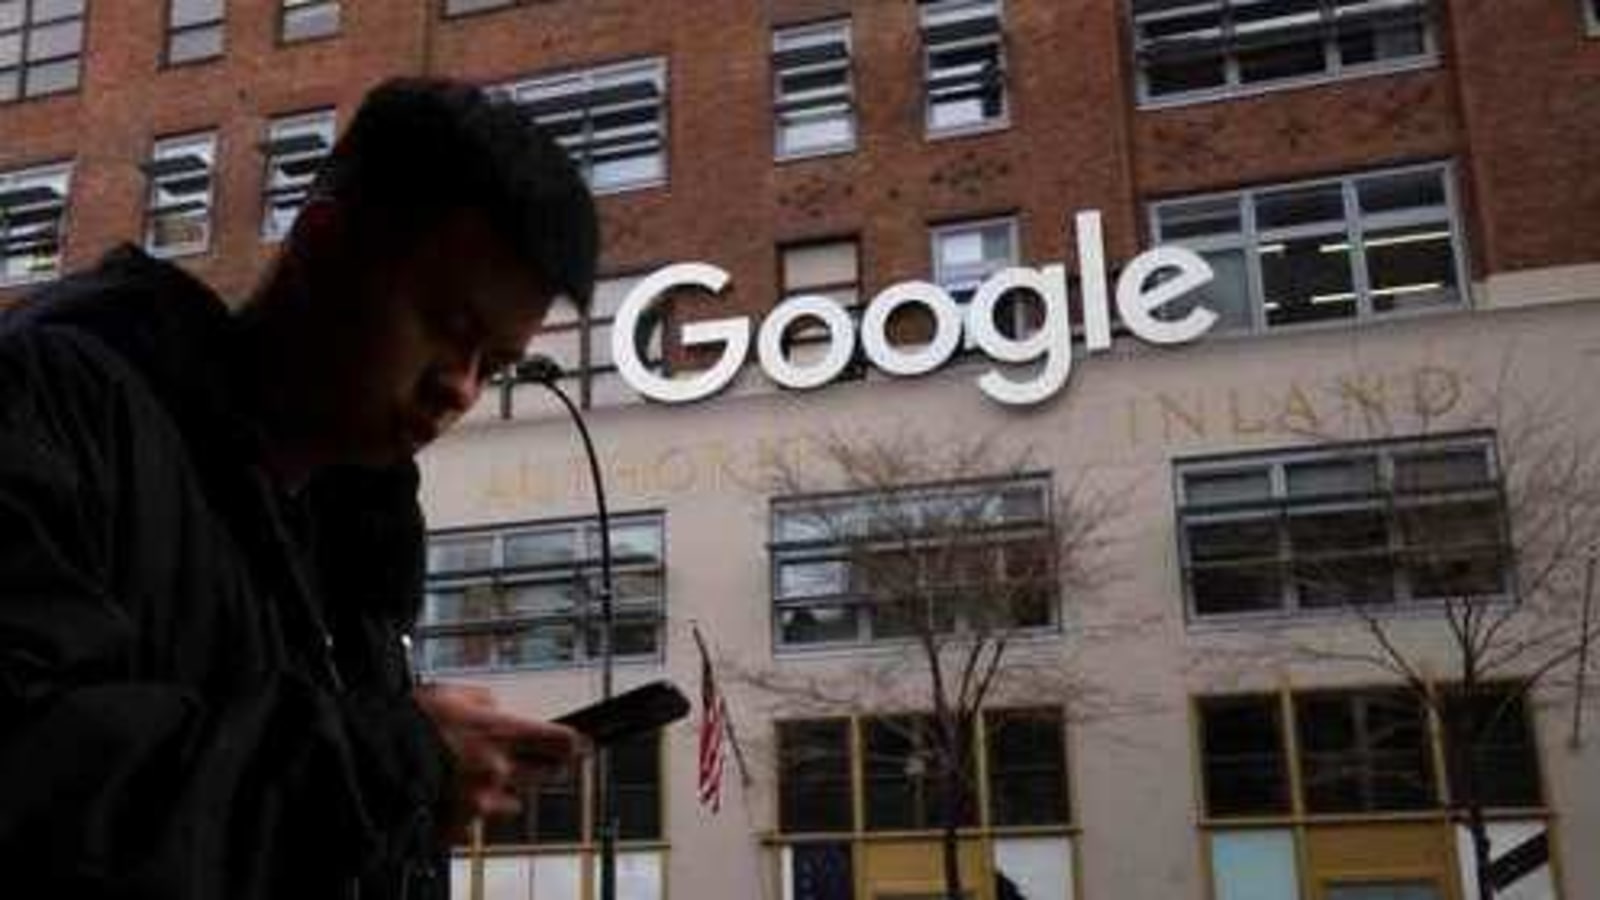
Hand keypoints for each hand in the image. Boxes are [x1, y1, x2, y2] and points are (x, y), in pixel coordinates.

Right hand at [414, 683, 583, 841]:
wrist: (368, 762)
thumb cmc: (406, 725)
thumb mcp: (450, 693)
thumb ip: (483, 700)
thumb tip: (496, 705)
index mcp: (500, 733)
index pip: (559, 742)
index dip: (573, 744)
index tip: (581, 745)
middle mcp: (498, 769)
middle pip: (545, 774)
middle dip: (542, 767)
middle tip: (525, 759)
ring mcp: (481, 802)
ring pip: (510, 802)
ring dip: (500, 792)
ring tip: (467, 777)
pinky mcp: (461, 826)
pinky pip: (477, 822)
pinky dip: (468, 812)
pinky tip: (447, 795)